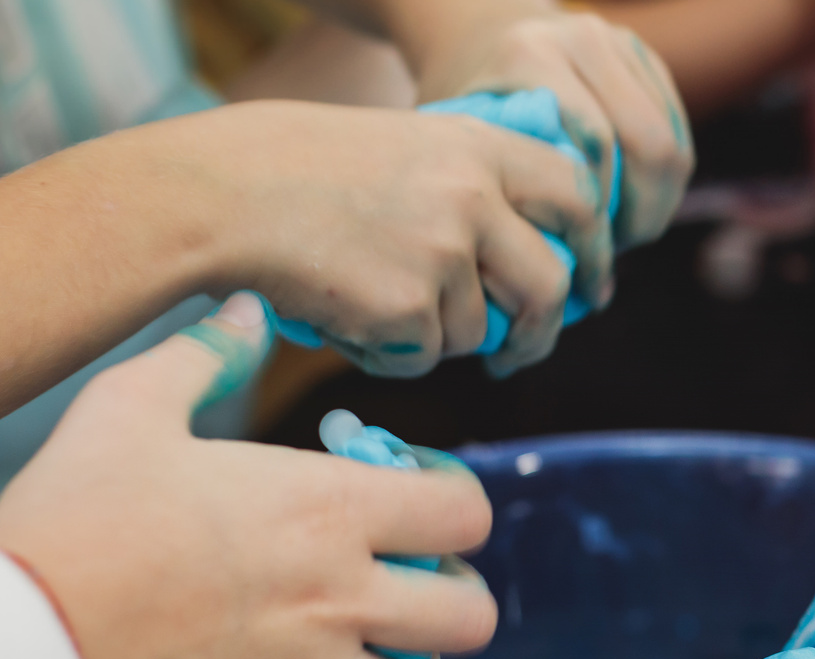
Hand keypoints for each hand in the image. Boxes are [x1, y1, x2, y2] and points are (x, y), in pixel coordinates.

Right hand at [0, 293, 496, 658]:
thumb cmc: (76, 517)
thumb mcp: (130, 406)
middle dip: (456, 588)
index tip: (411, 489)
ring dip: (416, 658)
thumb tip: (247, 312)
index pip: (464, 516)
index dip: (454, 497)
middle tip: (412, 568)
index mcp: (326, 512)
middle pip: (472, 615)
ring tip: (379, 629)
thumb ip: (206, 356)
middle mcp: (339, 597)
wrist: (20, 637)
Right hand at [164, 99, 609, 377]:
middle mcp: (474, 197)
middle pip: (551, 283)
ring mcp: (443, 254)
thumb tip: (538, 260)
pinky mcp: (408, 308)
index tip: (590, 284)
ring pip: (478, 330)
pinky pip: (424, 357)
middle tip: (517, 349)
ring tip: (376, 302)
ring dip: (438, 336)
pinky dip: (391, 353)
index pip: (577, 196)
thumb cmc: (302, 170)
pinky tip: (348, 316)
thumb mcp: (409, 146)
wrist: (222, 194)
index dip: (592, 248)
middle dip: (540, 329)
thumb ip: (477, 186)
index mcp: (480, 146)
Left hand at [415, 11, 695, 254]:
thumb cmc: (463, 104)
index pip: (595, 149)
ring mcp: (620, 43)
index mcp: (530, 56)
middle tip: (612, 255)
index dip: (598, 218)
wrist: (474, 32)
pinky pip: (678, 134)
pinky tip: (638, 208)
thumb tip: (554, 278)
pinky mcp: (645, 57)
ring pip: (672, 146)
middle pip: (648, 146)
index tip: (581, 264)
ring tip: (625, 237)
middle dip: (639, 217)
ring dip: (658, 206)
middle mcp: (582, 38)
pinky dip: (666, 183)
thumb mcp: (464, 140)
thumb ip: (502, 186)